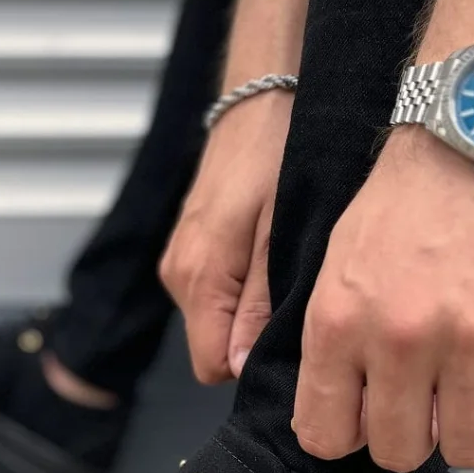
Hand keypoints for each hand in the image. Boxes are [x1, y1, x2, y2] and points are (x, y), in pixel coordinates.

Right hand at [160, 91, 292, 382]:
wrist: (260, 105)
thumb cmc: (279, 161)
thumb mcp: (283, 238)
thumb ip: (259, 306)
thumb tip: (242, 366)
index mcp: (200, 279)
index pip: (212, 366)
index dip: (251, 364)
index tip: (289, 341)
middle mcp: (178, 276)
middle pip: (212, 346)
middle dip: (250, 337)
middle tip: (296, 299)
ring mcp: (177, 261)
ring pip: (213, 320)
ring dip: (245, 309)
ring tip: (281, 267)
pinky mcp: (185, 248)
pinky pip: (210, 292)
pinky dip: (236, 286)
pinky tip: (262, 253)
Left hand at [294, 129, 473, 470]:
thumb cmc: (412, 193)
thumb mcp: (341, 260)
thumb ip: (335, 337)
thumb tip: (337, 413)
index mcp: (339, 320)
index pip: (325, 435)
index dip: (350, 433)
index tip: (371, 417)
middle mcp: (401, 337)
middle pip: (398, 450)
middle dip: (415, 434)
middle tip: (432, 403)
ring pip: (467, 451)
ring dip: (472, 433)